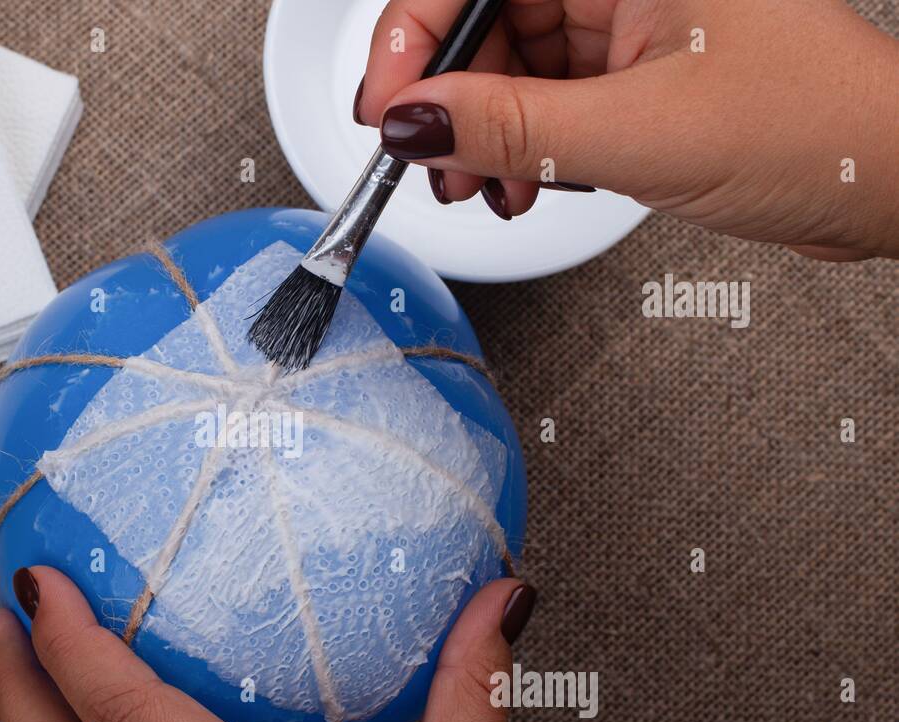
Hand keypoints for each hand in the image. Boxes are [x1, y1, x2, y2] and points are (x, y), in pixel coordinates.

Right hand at [356, 0, 898, 259]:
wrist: (884, 179)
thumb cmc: (813, 126)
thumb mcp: (637, 132)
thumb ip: (509, 127)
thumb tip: (411, 121)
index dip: (413, 35)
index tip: (386, 106)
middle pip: (486, 20)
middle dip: (448, 100)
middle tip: (431, 163)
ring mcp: (628, 21)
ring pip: (510, 65)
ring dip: (482, 135)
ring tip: (484, 188)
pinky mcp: (632, 71)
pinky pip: (544, 100)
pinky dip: (521, 149)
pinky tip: (521, 186)